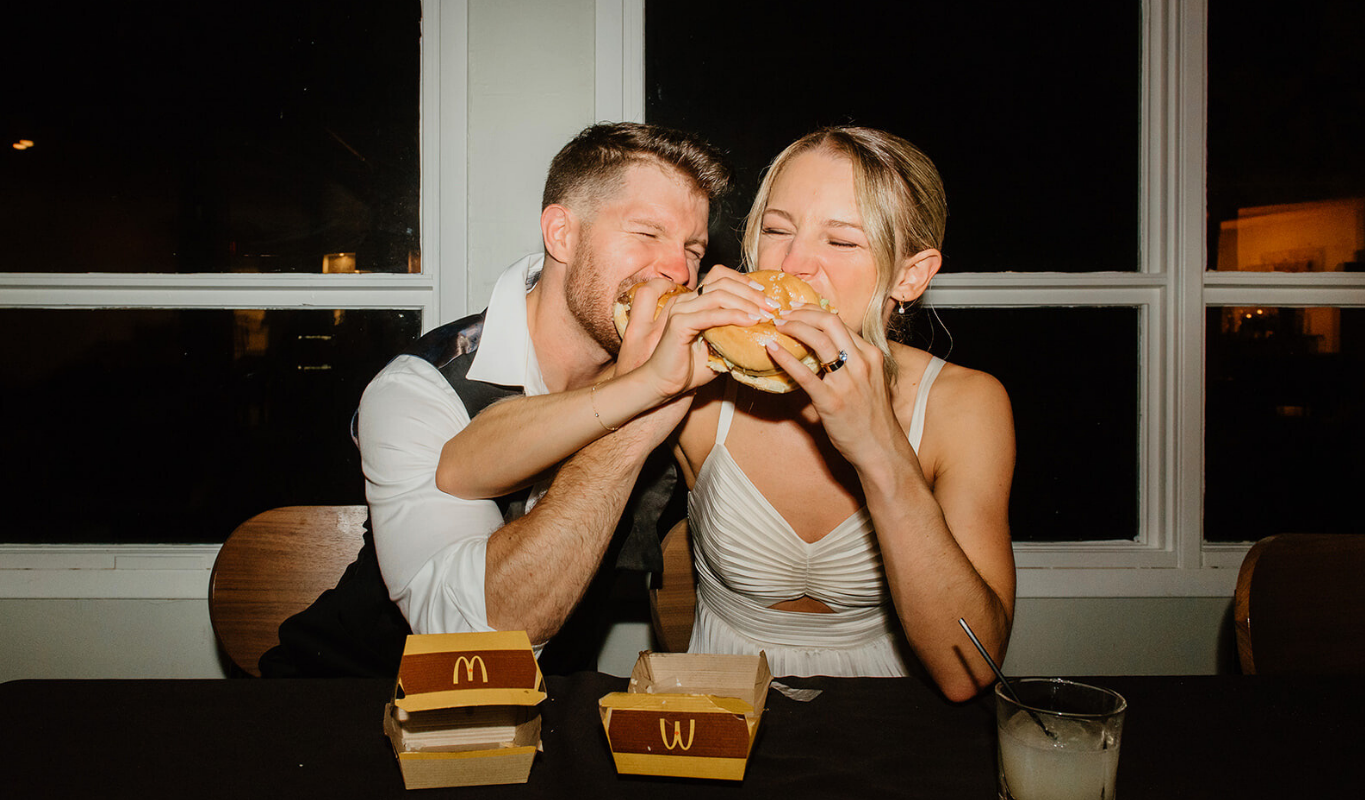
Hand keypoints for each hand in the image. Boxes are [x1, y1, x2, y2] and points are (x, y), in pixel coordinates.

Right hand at [619, 268, 773, 401]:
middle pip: (722, 281)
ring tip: (765, 314)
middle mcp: (685, 300)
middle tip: (772, 306)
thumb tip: (760, 328)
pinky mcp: (679, 324)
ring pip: (719, 294)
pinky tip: (751, 321)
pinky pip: (712, 314)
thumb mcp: (717, 347)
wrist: (663, 385)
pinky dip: (734, 316)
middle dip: (751, 291)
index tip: (765, 295)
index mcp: (693, 301)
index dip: (744, 281)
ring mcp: (681, 310)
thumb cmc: (689, 369)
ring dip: (747, 302)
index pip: (720, 276)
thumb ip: (732, 333)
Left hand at [765, 305, 908, 466]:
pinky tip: (772, 349)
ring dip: (794, 328)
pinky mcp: (832, 401)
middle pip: (829, 322)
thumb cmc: (872, 418)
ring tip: (777, 326)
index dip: (814, 312)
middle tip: (783, 314)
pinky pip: (805, 374)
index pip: (839, 322)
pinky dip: (786, 358)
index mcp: (870, 355)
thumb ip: (852, 363)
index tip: (797, 310)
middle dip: (802, 313)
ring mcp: (847, 381)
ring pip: (819, 341)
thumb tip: (826, 350)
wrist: (881, 449)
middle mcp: (861, 363)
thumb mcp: (869, 381)